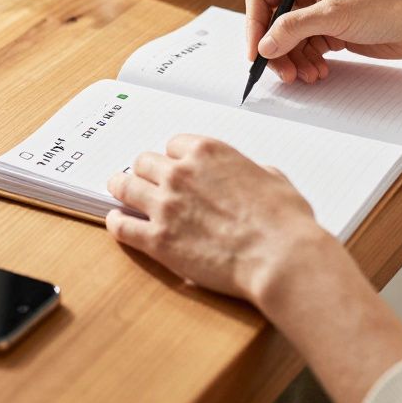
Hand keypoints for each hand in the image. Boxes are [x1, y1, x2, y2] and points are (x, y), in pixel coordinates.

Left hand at [105, 134, 333, 300]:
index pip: (174, 144)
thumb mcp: (274, 179)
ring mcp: (165, 206)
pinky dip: (117, 223)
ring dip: (121, 187)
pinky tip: (117, 222)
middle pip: (145, 162)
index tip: (173, 165)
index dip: (174, 157)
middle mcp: (181, 173)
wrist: (280, 258)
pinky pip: (122, 225)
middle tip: (145, 179)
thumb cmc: (284, 222)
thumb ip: (253, 171)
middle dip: (146, 171)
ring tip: (117, 190)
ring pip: (124, 186)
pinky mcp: (157, 239)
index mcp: (208, 152)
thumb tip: (252, 175)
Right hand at [246, 0, 401, 83]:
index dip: (254, 25)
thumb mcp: (333, 14)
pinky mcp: (333, 34)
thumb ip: (293, 28)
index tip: (256, 52)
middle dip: (276, 51)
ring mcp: (320, 16)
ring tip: (308, 76)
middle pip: (274, 26)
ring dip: (294, 62)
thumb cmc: (384, 6)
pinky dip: (308, 65)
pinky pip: (308, 52)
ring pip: (289, 43)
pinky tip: (320, 73)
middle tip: (284, 73)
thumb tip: (263, 46)